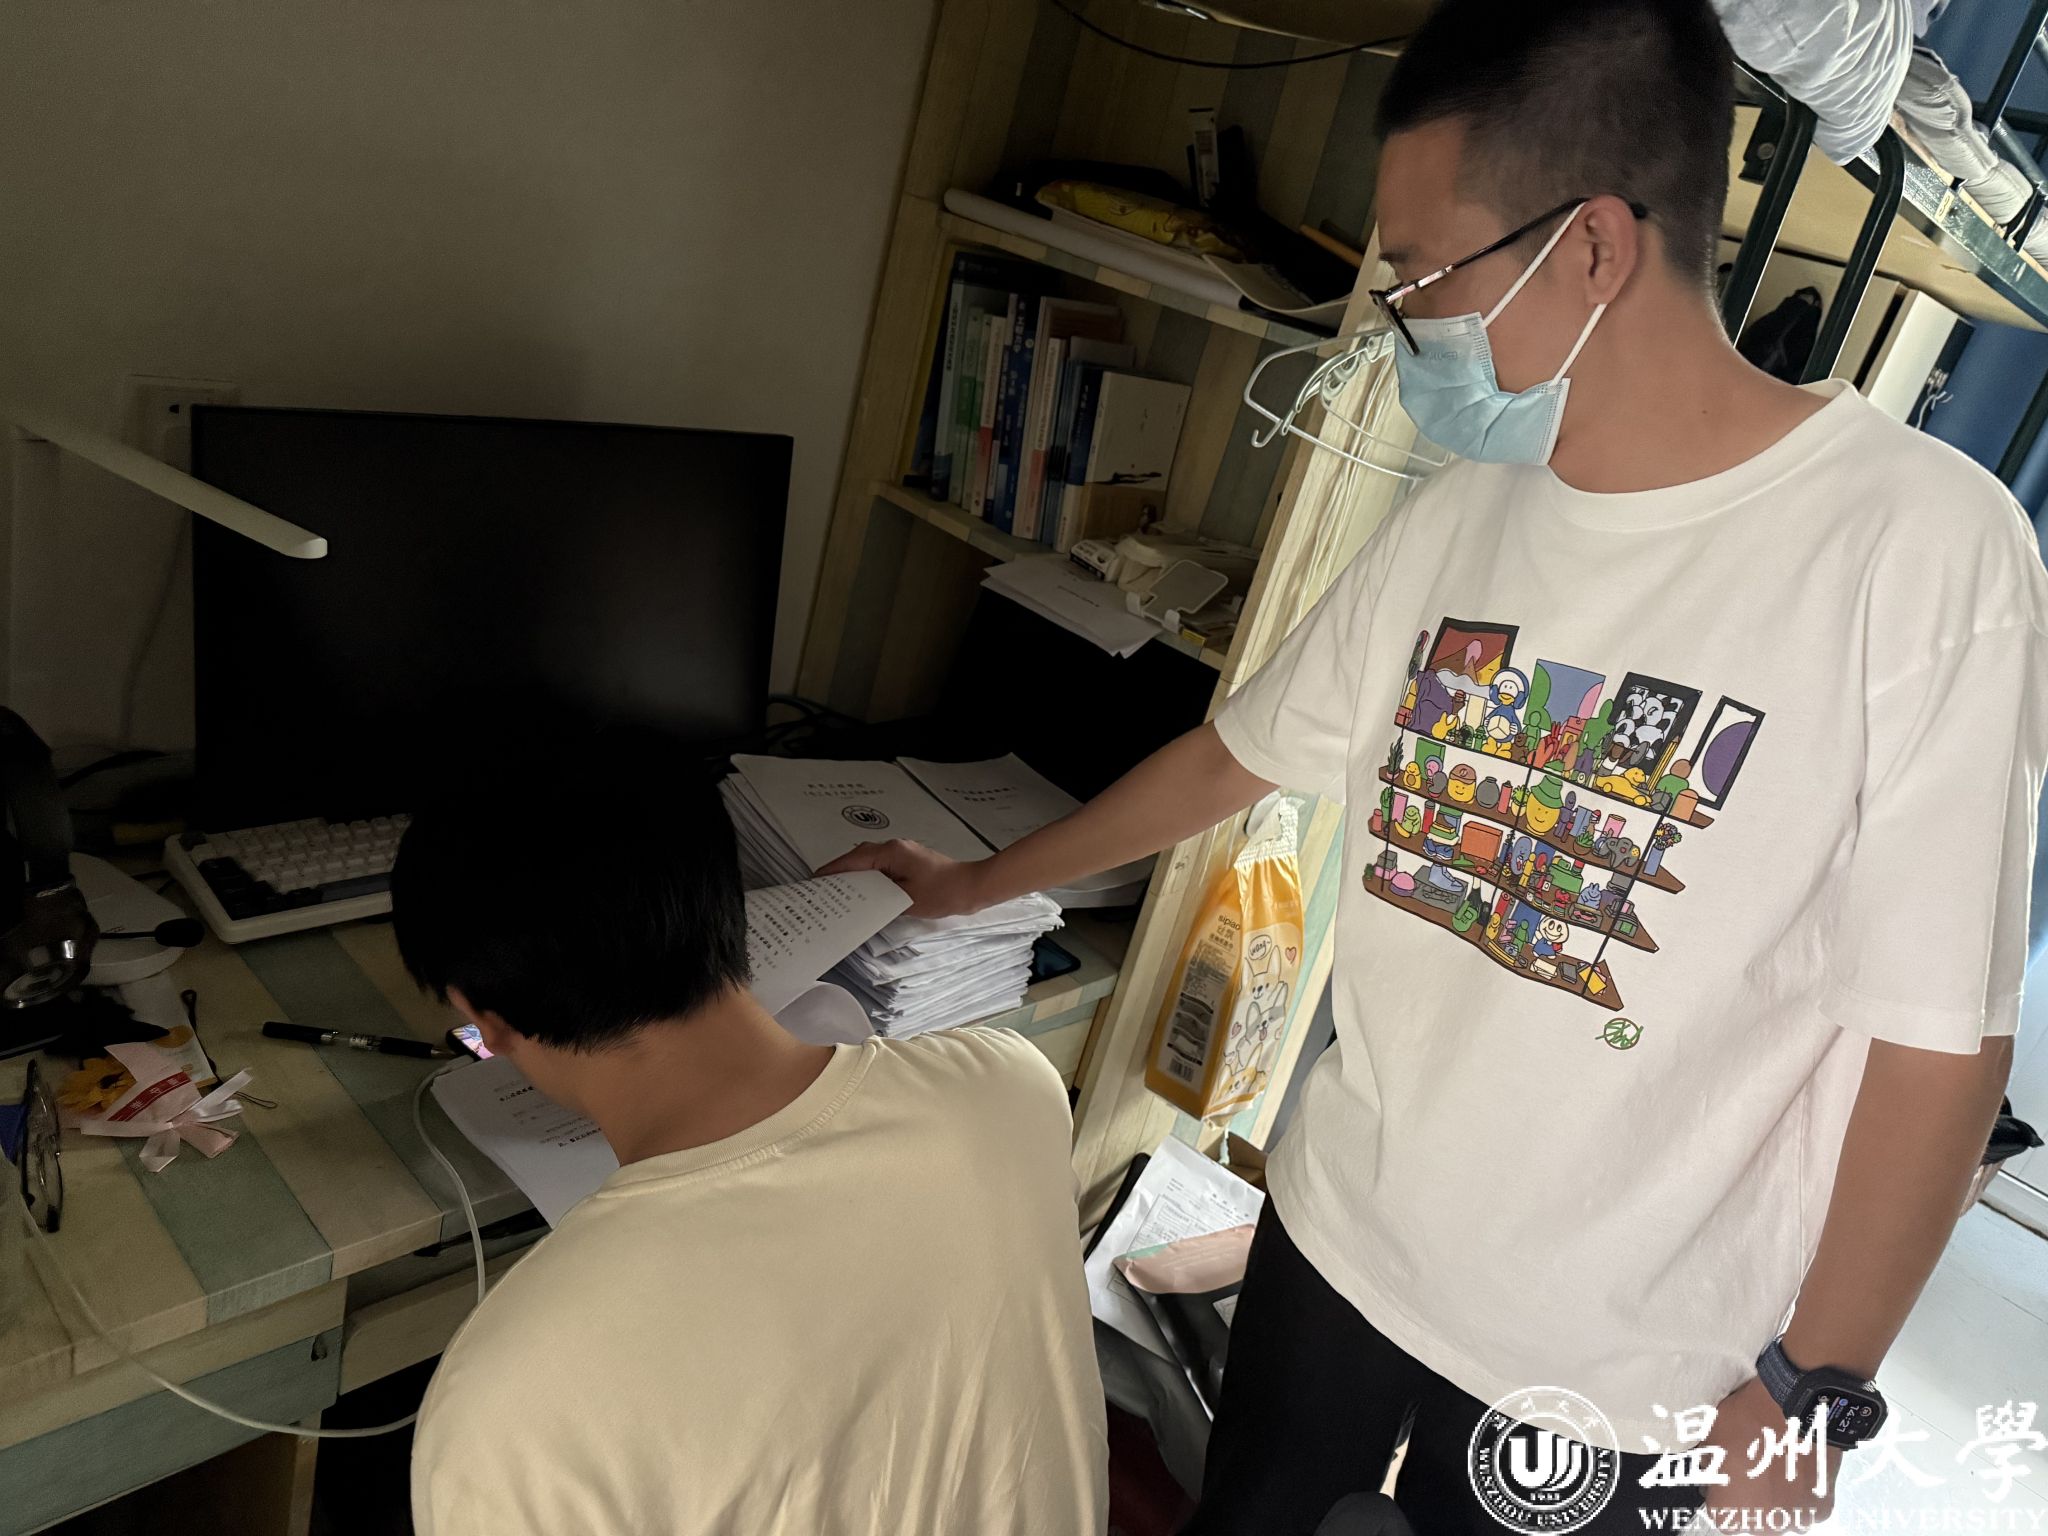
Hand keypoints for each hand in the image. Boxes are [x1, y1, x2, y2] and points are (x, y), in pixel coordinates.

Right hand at [815, 840, 990, 918]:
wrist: (972, 887)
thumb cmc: (942, 892)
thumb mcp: (907, 899)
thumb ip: (880, 897)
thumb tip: (858, 899)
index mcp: (891, 852)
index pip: (854, 859)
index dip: (833, 869)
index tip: (814, 879)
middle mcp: (893, 847)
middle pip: (858, 857)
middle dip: (839, 872)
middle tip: (820, 889)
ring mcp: (902, 853)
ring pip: (869, 861)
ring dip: (853, 874)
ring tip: (836, 892)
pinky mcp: (908, 861)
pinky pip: (881, 866)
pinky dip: (868, 877)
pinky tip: (862, 892)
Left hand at [1700, 1376, 1839, 1526]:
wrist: (1798, 1410)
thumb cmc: (1748, 1422)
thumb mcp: (1710, 1436)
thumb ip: (1708, 1464)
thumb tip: (1710, 1469)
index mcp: (1730, 1512)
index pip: (1719, 1513)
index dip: (1720, 1493)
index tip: (1724, 1476)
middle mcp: (1763, 1526)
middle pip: (1750, 1519)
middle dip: (1747, 1498)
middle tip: (1750, 1469)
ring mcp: (1796, 1521)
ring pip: (1779, 1515)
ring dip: (1775, 1498)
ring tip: (1775, 1467)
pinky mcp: (1821, 1511)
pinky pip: (1804, 1507)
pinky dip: (1799, 1493)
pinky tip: (1795, 1469)